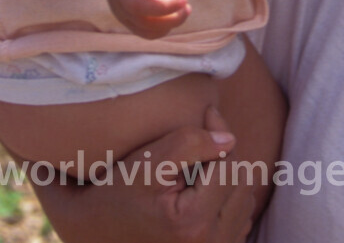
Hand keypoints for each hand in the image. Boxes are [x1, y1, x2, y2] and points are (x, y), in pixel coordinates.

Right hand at [30, 107, 255, 242]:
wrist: (98, 232)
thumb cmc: (119, 194)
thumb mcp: (147, 162)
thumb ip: (190, 143)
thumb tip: (229, 138)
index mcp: (194, 222)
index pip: (229, 164)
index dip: (220, 132)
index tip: (207, 112)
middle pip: (241, 181)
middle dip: (224, 157)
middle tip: (199, 141)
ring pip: (245, 199)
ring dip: (227, 177)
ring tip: (198, 168)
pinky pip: (240, 217)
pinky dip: (227, 199)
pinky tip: (203, 191)